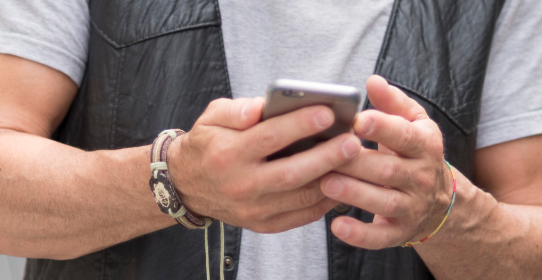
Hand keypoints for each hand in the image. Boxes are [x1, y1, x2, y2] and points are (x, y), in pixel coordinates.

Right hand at [167, 97, 363, 232]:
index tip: (328, 111)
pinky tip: (341, 180)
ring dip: (332, 179)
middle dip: (326, 156)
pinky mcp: (263, 224)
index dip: (300, 124)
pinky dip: (325, 200)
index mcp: (227, 154)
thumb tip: (263, 105)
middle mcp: (240, 185)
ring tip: (354, 159)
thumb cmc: (209, 143)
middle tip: (353, 140)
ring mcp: (252, 209)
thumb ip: (237, 110)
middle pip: (291, 173)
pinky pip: (301, 215)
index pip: (269, 138)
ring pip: (301, 197)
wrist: (187, 185)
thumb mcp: (212, 117)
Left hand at [322, 75, 457, 248]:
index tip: (358, 119)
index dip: (382, 127)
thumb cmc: (414, 154)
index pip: (404, 136)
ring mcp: (412, 207)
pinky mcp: (400, 232)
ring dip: (355, 194)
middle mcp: (421, 178)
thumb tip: (372, 81)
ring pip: (384, 202)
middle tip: (327, 153)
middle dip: (357, 162)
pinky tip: (337, 226)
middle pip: (388, 170)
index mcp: (424, 146)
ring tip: (326, 182)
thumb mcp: (414, 124)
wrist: (440, 202)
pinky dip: (359, 235)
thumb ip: (393, 103)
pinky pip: (380, 238)